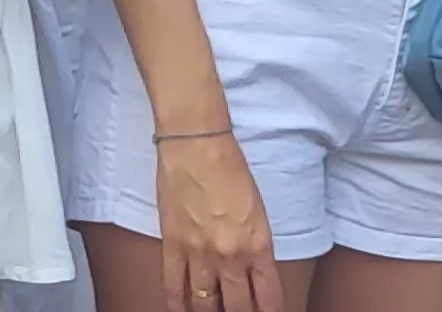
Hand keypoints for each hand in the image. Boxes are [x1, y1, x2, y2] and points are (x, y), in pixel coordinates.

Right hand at [154, 129, 283, 311]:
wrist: (196, 146)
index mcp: (258, 246)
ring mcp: (199, 254)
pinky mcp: (173, 245)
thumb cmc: (230, 168)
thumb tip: (250, 269)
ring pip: (204, 302)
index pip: (268, 297)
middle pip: (237, 306)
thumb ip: (255, 245)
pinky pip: (173, 284)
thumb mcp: (258, 211)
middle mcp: (231, 257)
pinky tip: (179, 308)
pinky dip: (176, 302)